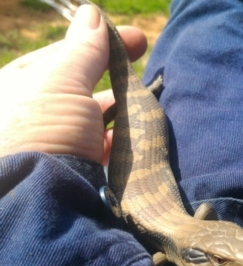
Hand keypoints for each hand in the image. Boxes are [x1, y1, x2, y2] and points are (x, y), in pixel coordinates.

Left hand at [0, 4, 146, 164]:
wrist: (46, 199)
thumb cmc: (45, 130)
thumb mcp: (62, 80)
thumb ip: (82, 49)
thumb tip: (92, 12)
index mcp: (22, 87)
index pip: (66, 55)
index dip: (100, 43)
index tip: (138, 39)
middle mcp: (39, 114)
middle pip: (85, 86)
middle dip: (115, 76)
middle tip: (145, 65)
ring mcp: (62, 142)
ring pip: (99, 116)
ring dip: (124, 107)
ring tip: (148, 101)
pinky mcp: (82, 166)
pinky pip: (107, 144)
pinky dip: (124, 136)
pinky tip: (142, 130)